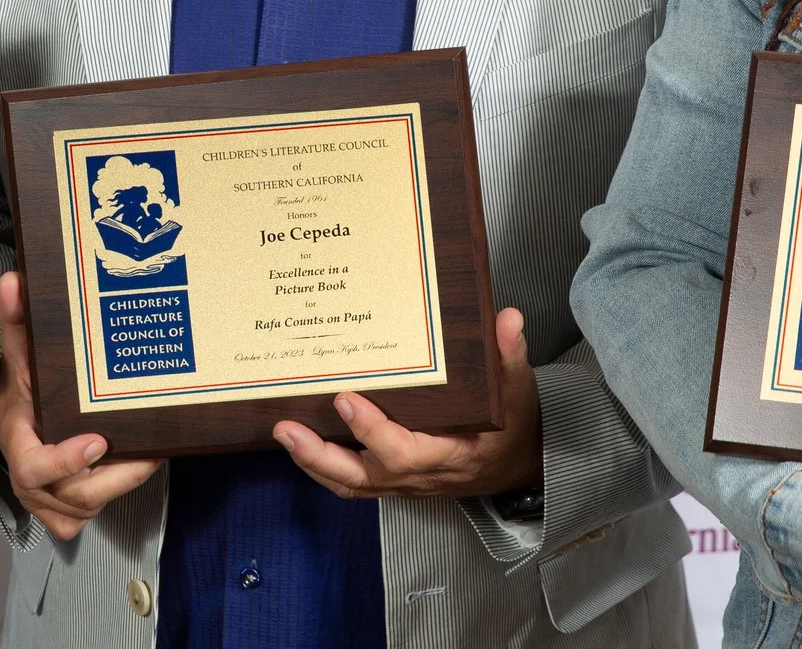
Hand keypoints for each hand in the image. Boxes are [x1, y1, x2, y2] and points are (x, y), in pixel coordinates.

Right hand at [0, 271, 157, 539]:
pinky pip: (84, 520)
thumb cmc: (23, 387)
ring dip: (120, 486)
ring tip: (152, 455)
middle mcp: (27, 480)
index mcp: (17, 440)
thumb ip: (17, 320)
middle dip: (114, 478)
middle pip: (70, 495)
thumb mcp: (20, 354)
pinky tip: (131, 470)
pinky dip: (110, 500)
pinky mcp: (59, 512)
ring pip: (84, 510)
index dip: (65, 461)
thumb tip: (13, 280)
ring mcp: (42, 500)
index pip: (33, 466)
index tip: (99, 442)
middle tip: (149, 452)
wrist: (16, 418)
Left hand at [271, 308, 541, 500]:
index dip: (373, 431)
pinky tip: (301, 442)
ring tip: (283, 432)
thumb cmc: (512, 428)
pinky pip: (352, 482)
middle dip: (321, 456)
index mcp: (449, 453)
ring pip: (351, 483)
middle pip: (363, 477)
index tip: (347, 399)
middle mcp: (419, 474)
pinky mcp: (393, 480)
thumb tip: (507, 319)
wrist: (518, 467)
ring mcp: (403, 482)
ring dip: (313, 462)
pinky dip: (323, 467)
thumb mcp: (518, 392)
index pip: (405, 452)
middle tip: (288, 428)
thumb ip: (510, 356)